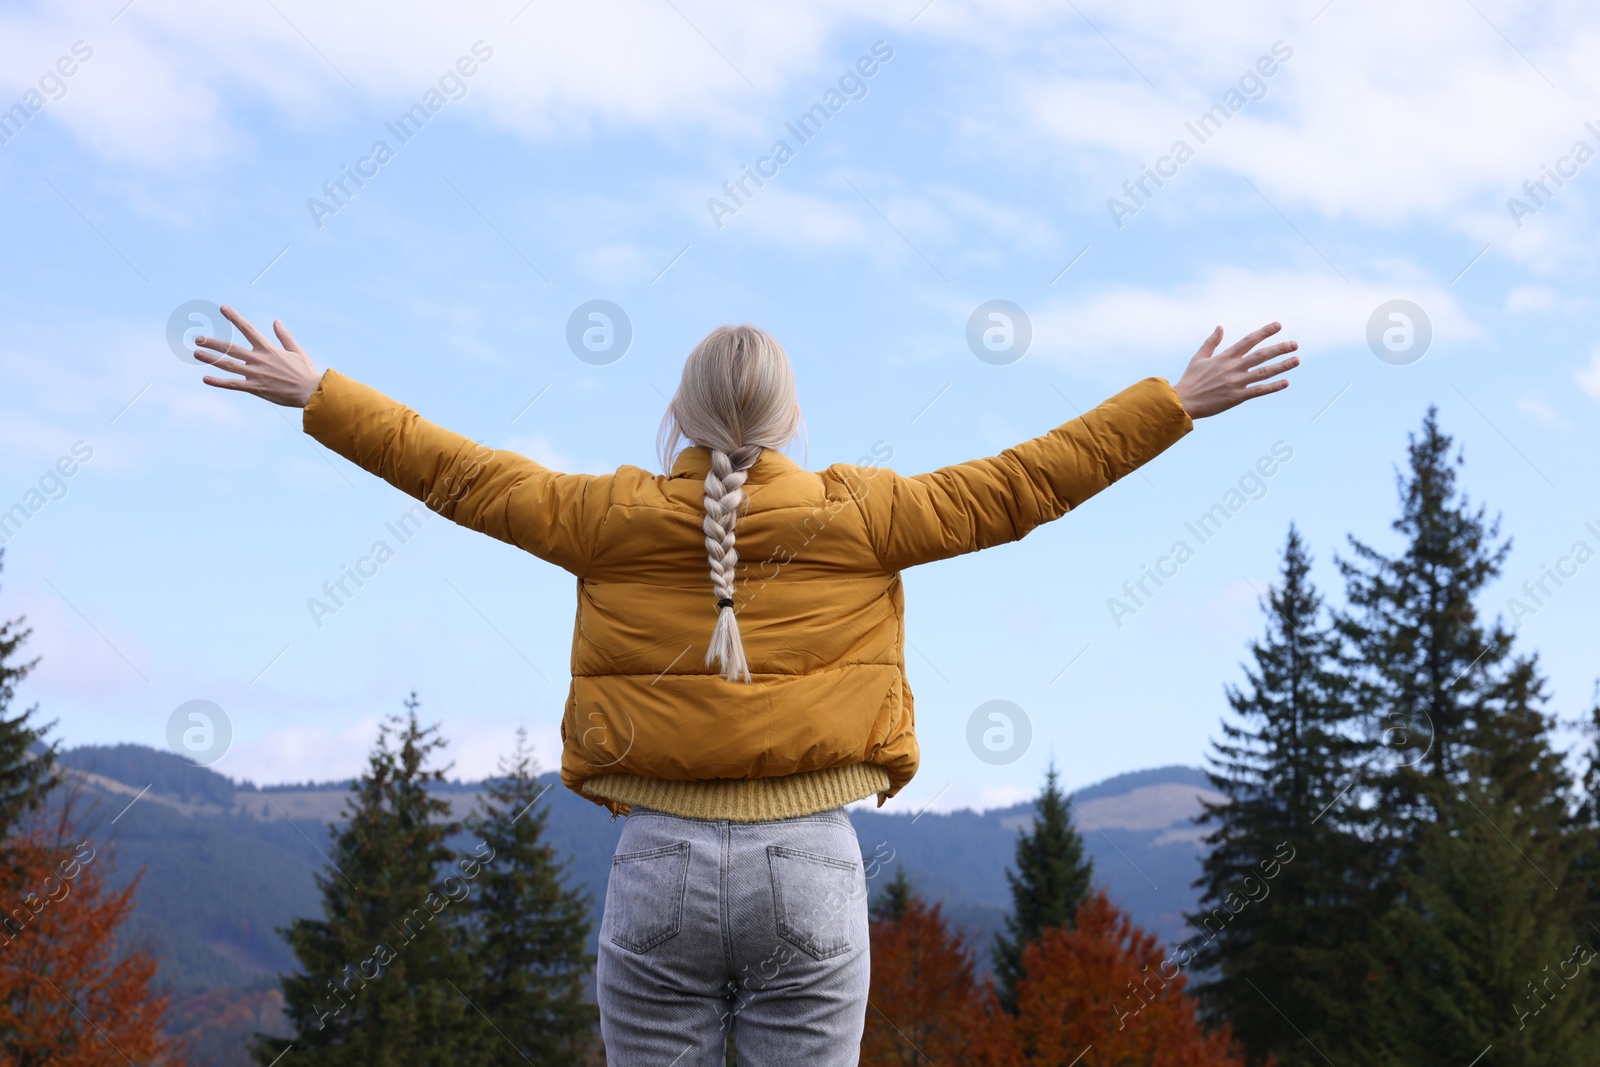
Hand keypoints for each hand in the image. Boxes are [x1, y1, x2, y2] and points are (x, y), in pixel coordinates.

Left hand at [194, 306, 322, 408]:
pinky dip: (219, 382)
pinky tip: (205, 379)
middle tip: (198, 338)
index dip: (234, 317)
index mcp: (268, 348)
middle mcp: (259, 359)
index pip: (247, 328)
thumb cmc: (306, 372)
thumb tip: (276, 321)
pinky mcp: (256, 388)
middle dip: (213, 342)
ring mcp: (256, 374)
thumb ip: (284, 336)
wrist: (311, 392)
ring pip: (228, 364)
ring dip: (211, 358)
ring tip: (196, 353)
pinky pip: (233, 384)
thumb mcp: (296, 350)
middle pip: (231, 348)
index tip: (222, 308)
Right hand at [1173, 322, 1299, 418]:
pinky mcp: (1237, 397)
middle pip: (1261, 355)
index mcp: (1225, 357)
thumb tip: (1220, 327)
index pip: (1249, 340)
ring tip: (1296, 360)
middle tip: (1295, 344)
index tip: (1278, 325)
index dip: (1264, 332)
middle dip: (1279, 348)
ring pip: (1263, 372)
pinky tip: (1286, 382)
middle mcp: (1233, 368)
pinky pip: (1258, 391)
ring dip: (1282, 366)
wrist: (1183, 402)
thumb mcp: (1199, 357)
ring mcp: (1236, 382)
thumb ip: (1211, 342)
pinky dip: (1273, 387)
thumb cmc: (1190, 380)